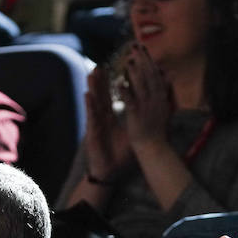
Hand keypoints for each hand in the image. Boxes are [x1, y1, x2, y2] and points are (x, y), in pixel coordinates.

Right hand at [82, 64, 132, 180]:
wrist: (110, 172)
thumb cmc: (119, 155)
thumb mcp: (131, 135)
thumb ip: (137, 121)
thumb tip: (150, 112)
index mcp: (110, 118)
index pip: (111, 97)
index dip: (111, 84)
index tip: (112, 70)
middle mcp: (102, 119)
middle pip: (101, 96)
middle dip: (101, 81)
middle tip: (100, 65)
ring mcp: (96, 124)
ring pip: (94, 103)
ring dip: (93, 88)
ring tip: (92, 73)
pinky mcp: (92, 133)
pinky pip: (91, 117)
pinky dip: (89, 106)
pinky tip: (87, 94)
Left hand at [118, 42, 172, 149]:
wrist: (154, 148)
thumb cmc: (158, 129)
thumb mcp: (165, 106)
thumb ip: (166, 89)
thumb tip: (171, 74)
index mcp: (160, 96)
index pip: (155, 74)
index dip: (149, 60)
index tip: (143, 48)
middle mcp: (155, 99)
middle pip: (148, 76)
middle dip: (142, 60)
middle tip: (134, 46)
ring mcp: (146, 107)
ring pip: (141, 87)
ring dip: (135, 72)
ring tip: (128, 59)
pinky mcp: (137, 116)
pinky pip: (130, 102)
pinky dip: (125, 92)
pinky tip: (118, 83)